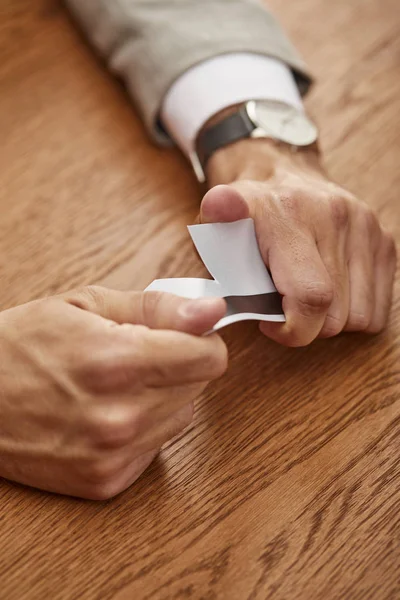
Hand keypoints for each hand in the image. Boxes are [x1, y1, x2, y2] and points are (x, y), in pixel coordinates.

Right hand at [0, 287, 226, 499]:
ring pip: (180, 417)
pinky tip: (105, 414)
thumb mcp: (87, 304)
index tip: (183, 336)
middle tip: (133, 356)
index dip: (200, 341)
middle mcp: (120, 416)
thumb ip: (158, 307)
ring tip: (115, 385)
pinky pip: (155, 447)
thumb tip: (212, 311)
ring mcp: (112, 455)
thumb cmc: (22, 345)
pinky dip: (141, 429)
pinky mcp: (106, 482)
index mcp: (118, 362)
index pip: (210, 358)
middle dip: (175, 366)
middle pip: (198, 388)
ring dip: (160, 398)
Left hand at [201, 138, 396, 345]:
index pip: (311, 297)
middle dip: (306, 326)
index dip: (292, 330)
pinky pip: (377, 309)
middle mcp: (333, 214)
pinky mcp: (384, 239)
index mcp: (288, 215)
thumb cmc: (245, 218)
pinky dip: (351, 313)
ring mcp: (365, 226)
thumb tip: (220, 204)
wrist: (281, 174)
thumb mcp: (215, 223)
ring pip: (359, 317)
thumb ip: (216, 225)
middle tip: (283, 306)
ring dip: (329, 321)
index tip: (269, 324)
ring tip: (303, 296)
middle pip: (335, 316)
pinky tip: (327, 292)